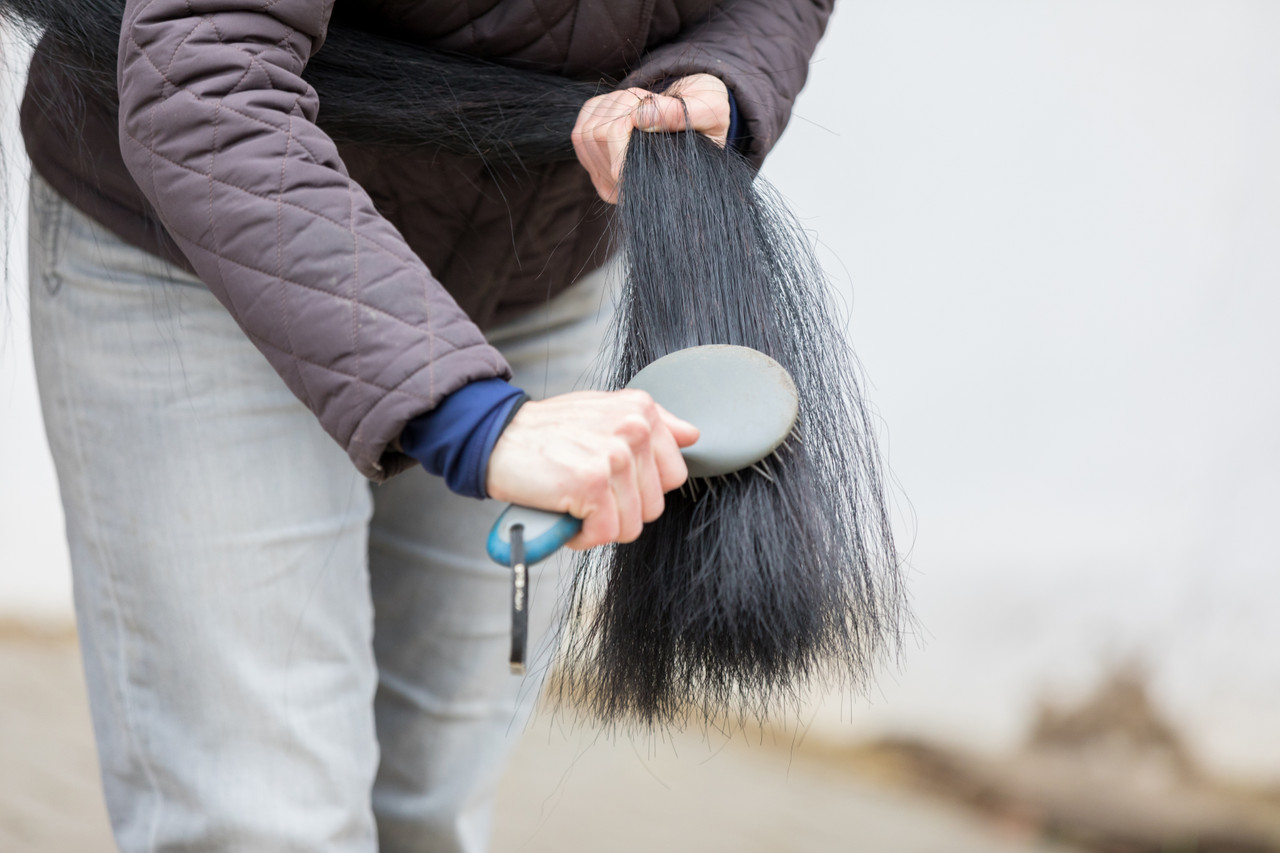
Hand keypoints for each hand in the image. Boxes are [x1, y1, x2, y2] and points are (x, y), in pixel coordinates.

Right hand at [485, 390, 699, 549]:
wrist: (495, 437)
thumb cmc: (548, 431)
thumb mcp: (604, 412)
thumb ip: (653, 423)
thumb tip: (693, 435)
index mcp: (641, 410)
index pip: (674, 474)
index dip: (640, 489)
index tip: (611, 481)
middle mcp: (633, 428)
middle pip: (654, 505)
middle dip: (620, 509)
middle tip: (587, 493)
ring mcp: (614, 456)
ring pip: (632, 524)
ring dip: (600, 525)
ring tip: (574, 502)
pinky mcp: (592, 484)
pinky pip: (605, 533)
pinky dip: (582, 536)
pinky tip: (564, 514)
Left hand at [571, 73, 730, 203]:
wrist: (700, 114)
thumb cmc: (708, 118)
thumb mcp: (708, 110)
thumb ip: (677, 114)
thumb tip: (639, 117)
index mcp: (649, 190)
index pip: (615, 162)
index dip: (628, 122)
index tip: (652, 103)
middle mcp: (620, 190)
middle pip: (596, 137)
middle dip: (624, 107)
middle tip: (652, 102)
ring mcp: (601, 173)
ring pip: (586, 129)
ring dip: (615, 104)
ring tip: (645, 106)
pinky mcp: (591, 152)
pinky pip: (583, 120)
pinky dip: (605, 104)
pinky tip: (630, 108)